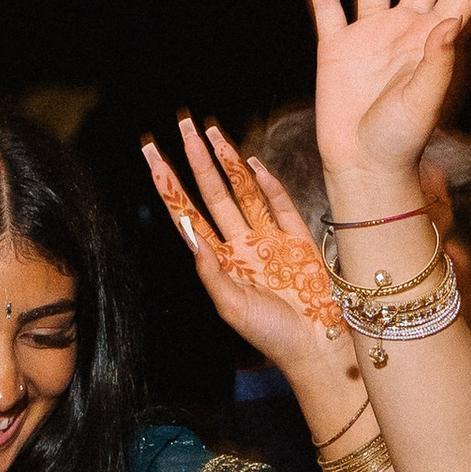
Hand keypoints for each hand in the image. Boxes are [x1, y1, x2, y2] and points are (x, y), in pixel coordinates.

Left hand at [143, 117, 353, 381]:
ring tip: (211, 131)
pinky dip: (267, 182)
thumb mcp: (233, 308)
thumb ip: (211, 272)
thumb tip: (190, 234)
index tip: (152, 156)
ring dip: (227, 161)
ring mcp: (269, 239)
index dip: (169, 185)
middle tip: (181, 124)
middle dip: (195, 159)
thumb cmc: (273, 337)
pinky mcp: (298, 240)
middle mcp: (240, 245)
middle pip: (211, 193)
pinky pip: (280, 204)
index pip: (186, 214)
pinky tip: (251, 163)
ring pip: (242, 191)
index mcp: (219, 262)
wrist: (318, 347)